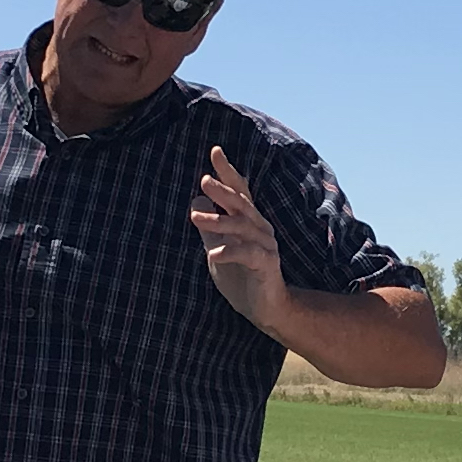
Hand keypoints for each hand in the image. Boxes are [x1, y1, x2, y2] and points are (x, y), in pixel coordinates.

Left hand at [188, 143, 285, 327]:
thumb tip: (196, 201)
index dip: (228, 172)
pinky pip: (248, 254)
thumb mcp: (218, 249)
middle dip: (223, 190)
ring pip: (242, 227)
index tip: (215, 151)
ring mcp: (265, 246)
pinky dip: (229, 252)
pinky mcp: (266, 265)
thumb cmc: (242, 277)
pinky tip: (213, 254)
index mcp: (248, 222)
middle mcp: (260, 228)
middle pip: (241, 203)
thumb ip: (209, 227)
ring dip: (219, 221)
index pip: (239, 191)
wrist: (266, 309)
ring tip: (195, 218)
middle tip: (204, 181)